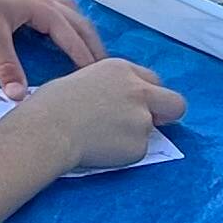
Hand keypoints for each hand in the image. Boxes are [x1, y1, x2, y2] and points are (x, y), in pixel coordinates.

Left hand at [0, 0, 106, 94]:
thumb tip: (19, 97)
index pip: (73, 37)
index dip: (87, 57)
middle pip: (79, 23)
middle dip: (93, 44)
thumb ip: (7, 66)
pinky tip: (61, 28)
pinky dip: (66, 20)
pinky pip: (56, 8)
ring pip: (69, 13)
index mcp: (42, 9)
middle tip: (106, 68)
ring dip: (82, 30)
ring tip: (91, 49)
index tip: (101, 77)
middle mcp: (43, 1)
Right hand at [21, 55, 184, 167]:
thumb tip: (113, 102)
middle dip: (167, 113)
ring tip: (102, 139)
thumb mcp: (82, 79)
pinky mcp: (139, 146)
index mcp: (121, 69)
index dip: (146, 94)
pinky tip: (100, 150)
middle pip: (175, 103)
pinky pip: (137, 151)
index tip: (137, 104)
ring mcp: (141, 119)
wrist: (47, 130)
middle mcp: (138, 91)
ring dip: (134, 135)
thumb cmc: (51, 105)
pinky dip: (123, 154)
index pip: (151, 80)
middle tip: (153, 123)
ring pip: (150, 130)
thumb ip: (108, 87)